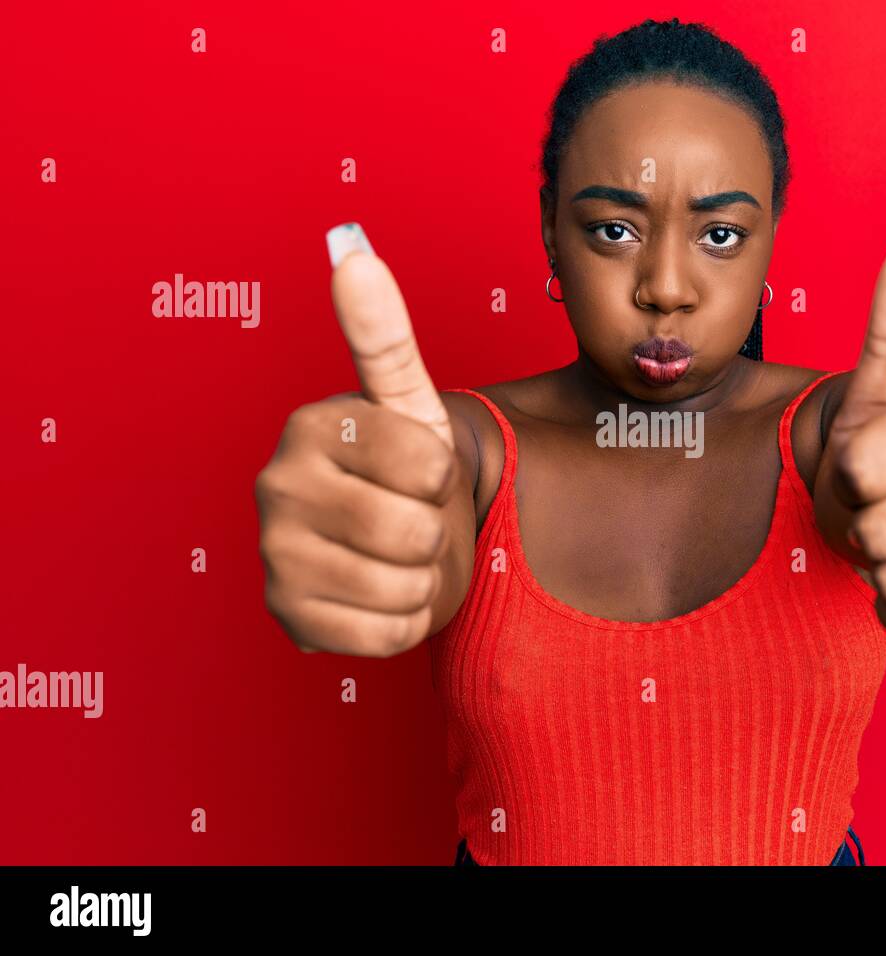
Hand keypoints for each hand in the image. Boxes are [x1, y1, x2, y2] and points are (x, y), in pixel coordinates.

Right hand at [254, 224, 473, 656]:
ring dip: (423, 577)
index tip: (418, 469)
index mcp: (311, 426)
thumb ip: (383, 333)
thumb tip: (350, 249)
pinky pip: (388, 634)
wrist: (398, 545)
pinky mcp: (288, 618)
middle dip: (434, 532)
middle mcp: (276, 487)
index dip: (444, 475)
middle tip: (408, 517)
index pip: (430, 465)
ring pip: (404, 586)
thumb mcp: (409, 403)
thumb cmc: (408, 472)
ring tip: (397, 555)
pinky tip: (380, 592)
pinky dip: (404, 622)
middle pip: (414, 531)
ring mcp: (275, 556)